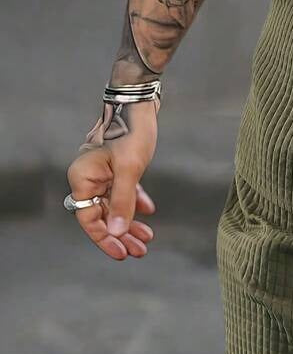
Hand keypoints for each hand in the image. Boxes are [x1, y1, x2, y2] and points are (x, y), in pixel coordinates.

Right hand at [66, 99, 158, 260]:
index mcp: (82, 178)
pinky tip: (148, 212)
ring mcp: (101, 171)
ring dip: (129, 221)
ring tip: (147, 238)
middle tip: (140, 251)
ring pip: (113, 205)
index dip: (106, 239)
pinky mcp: (115, 165)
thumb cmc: (131, 130)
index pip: (89, 219)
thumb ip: (123, 202)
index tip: (123, 253)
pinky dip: (134, 202)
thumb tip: (117, 233)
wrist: (138, 100)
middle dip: (121, 234)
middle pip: (102, 214)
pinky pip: (122, 191)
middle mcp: (87, 177)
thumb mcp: (130, 169)